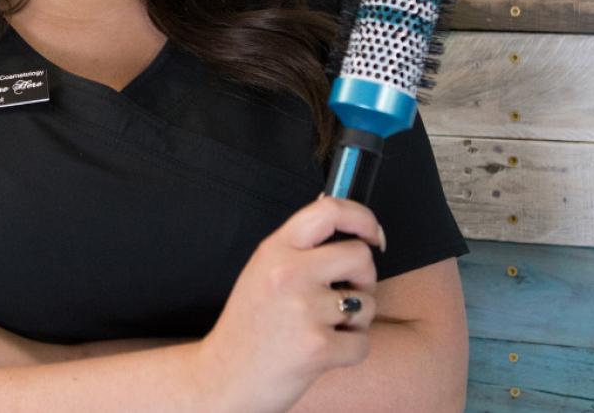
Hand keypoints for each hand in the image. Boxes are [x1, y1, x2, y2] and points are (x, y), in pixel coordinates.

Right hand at [193, 193, 385, 412]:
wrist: (221, 381)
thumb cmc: (247, 330)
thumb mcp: (261, 274)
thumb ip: (298, 249)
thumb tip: (342, 221)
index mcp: (274, 251)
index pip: (329, 211)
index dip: (362, 217)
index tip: (372, 233)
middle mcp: (289, 273)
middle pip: (360, 257)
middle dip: (363, 279)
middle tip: (345, 296)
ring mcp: (304, 310)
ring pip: (367, 303)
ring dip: (355, 321)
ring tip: (323, 329)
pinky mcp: (317, 347)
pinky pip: (362, 342)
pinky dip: (350, 352)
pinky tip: (322, 353)